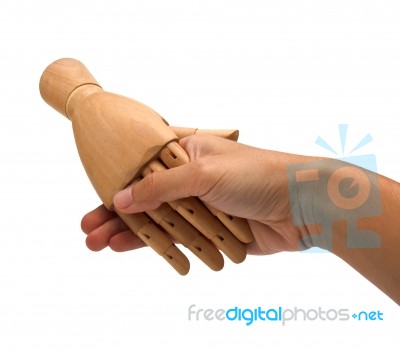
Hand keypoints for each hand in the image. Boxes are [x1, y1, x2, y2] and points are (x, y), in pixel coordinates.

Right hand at [82, 135, 315, 254]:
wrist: (301, 205)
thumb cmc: (257, 175)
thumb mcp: (203, 173)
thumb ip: (160, 187)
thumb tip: (121, 198)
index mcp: (187, 152)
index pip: (143, 168)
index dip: (117, 185)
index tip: (94, 201)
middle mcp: (190, 177)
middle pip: (145, 197)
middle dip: (115, 213)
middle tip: (87, 231)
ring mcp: (199, 205)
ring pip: (157, 219)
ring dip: (128, 231)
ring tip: (98, 244)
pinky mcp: (209, 229)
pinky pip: (177, 237)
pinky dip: (154, 243)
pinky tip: (127, 248)